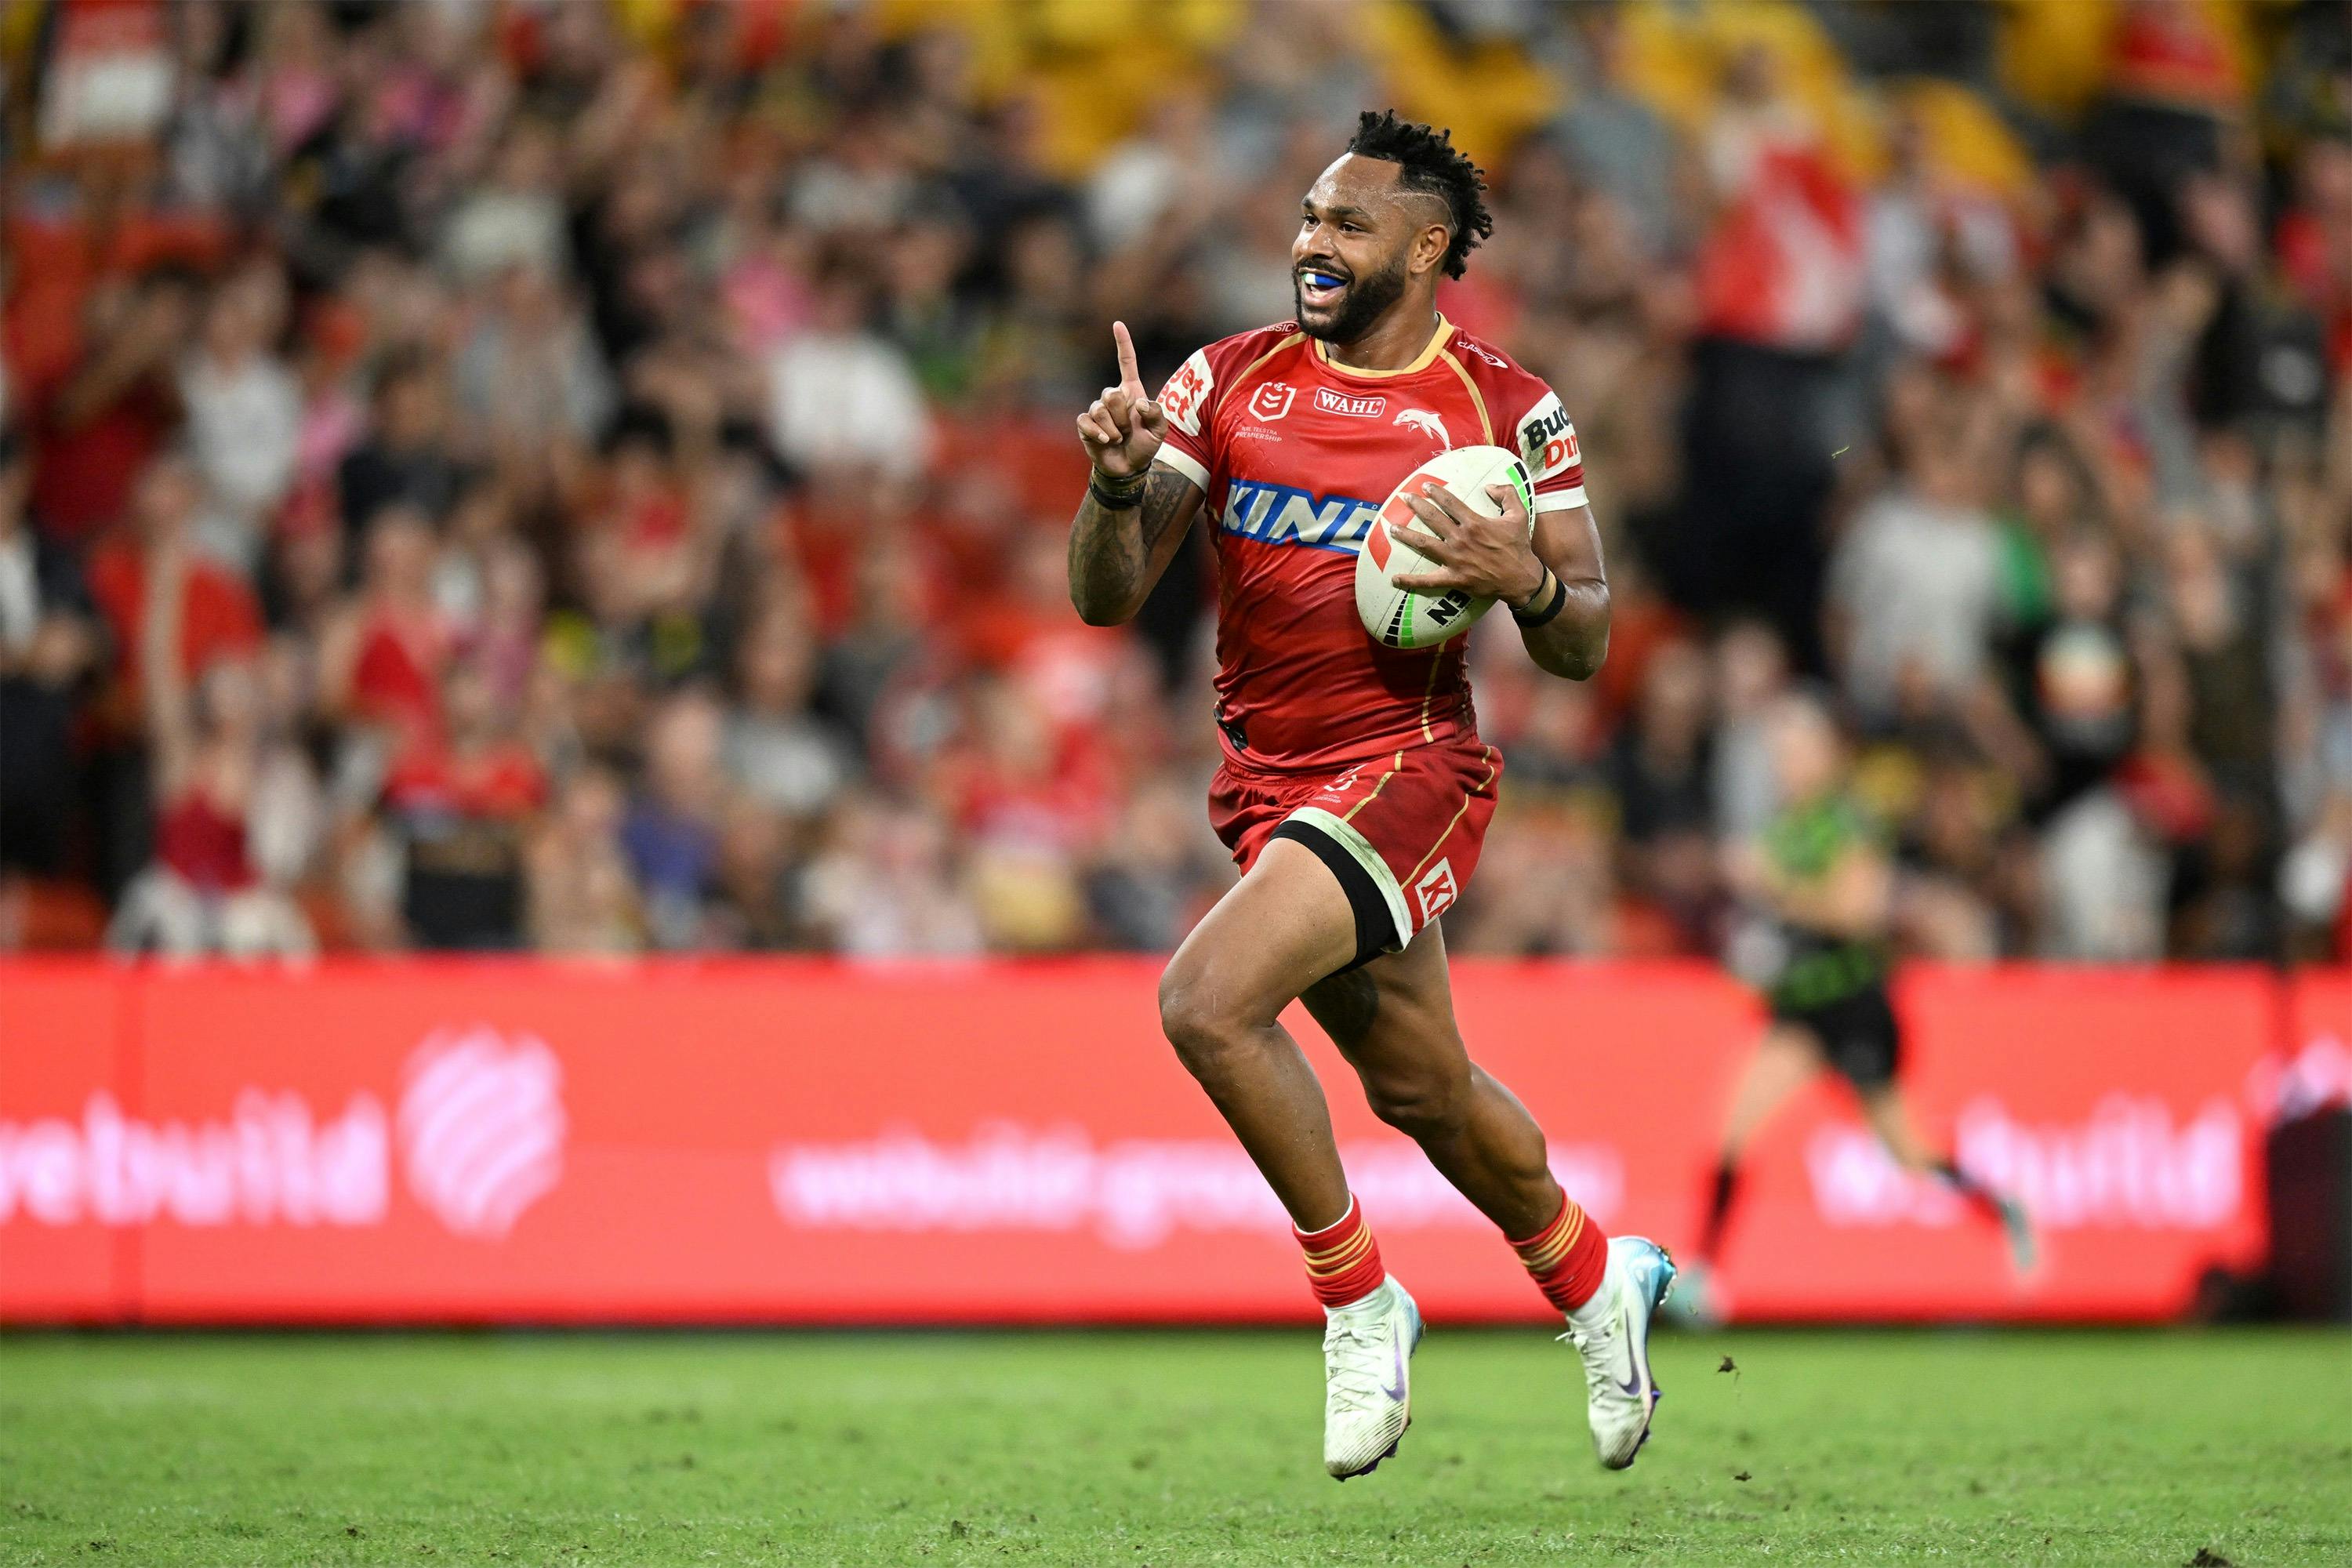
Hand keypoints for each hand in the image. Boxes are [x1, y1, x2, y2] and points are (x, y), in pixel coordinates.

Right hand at [1075, 321, 1167, 482]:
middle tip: (1128, 431)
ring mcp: (1097, 410)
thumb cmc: (1145, 446)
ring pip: (1099, 409)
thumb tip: (1137, 402)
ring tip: (1119, 439)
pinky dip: (1098, 433)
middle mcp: (1113, 396)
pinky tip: (1106, 441)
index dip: (1123, 343)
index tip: (1117, 324)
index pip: (1126, 362)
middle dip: (1121, 416)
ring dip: (1113, 429)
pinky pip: (1087, 421)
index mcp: (1132, 391)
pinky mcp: (1085, 424)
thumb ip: (1156, 414)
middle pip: (1110, 393)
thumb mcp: (1160, 431)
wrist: (1128, 467)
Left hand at [1390, 482, 1545, 605]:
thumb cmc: (1519, 547)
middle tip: (1403, 497)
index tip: (1424, 486)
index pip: (1450, 503)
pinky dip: (1411, 581)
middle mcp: (1461, 539)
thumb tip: (1489, 486)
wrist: (1522, 579)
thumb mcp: (1519, 515)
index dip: (1435, 492)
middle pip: (1432, 519)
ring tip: (1392, 528)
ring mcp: (1455, 560)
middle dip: (1416, 506)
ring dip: (1407, 536)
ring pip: (1425, 545)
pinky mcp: (1454, 579)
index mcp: (1474, 523)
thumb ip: (1506, 495)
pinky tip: (1395, 579)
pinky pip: (1428, 581)